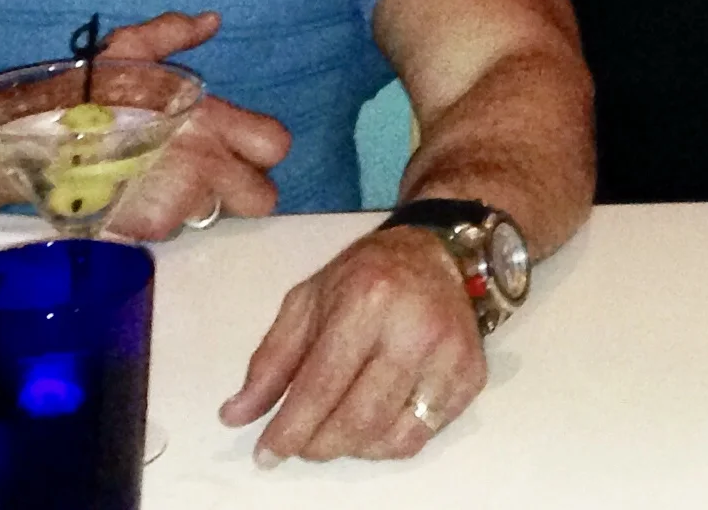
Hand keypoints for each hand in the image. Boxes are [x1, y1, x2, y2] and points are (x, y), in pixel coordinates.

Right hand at [99, 12, 289, 238]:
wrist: (33, 144)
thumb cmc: (87, 94)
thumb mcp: (128, 49)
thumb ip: (173, 32)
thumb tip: (211, 20)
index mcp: (210, 124)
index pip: (276, 145)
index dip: (261, 145)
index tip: (235, 138)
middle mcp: (204, 170)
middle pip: (263, 199)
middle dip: (241, 188)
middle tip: (209, 169)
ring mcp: (176, 207)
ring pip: (211, 213)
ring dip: (193, 199)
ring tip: (158, 175)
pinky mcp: (146, 232)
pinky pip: (170, 227)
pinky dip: (155, 213)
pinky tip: (133, 191)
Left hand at [220, 224, 485, 461]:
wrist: (439, 253)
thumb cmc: (368, 275)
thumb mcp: (308, 300)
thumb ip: (271, 360)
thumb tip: (236, 415)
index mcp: (367, 299)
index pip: (322, 384)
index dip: (290, 429)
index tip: (266, 454)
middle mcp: (414, 328)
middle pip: (358, 419)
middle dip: (318, 445)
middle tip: (299, 445)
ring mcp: (449, 355)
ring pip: (391, 438)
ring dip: (351, 449)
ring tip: (333, 433)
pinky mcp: (471, 376)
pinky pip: (421, 437)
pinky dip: (385, 445)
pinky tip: (370, 427)